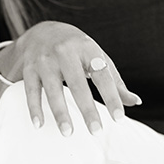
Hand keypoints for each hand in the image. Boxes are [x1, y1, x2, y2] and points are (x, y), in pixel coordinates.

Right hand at [13, 21, 141, 135]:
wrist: (42, 31)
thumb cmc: (76, 49)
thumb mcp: (96, 57)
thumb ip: (114, 80)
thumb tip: (134, 102)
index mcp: (86, 48)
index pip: (102, 74)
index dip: (112, 96)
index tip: (119, 118)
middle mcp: (64, 52)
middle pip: (77, 83)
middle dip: (87, 108)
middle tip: (96, 131)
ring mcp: (44, 59)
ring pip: (52, 88)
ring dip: (59, 112)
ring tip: (68, 132)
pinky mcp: (29, 68)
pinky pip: (31, 90)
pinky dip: (34, 107)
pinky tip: (39, 124)